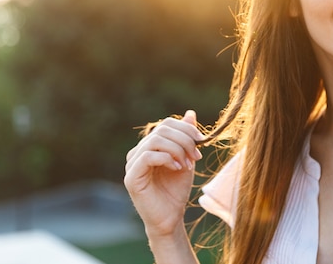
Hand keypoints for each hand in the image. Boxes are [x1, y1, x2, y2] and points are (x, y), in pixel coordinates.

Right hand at [124, 110, 203, 239]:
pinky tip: (177, 169)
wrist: (170, 218)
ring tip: (187, 165)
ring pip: (155, 141)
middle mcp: (138, 152)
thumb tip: (190, 113)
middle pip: (161, 130)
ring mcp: (132, 164)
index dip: (185, 129)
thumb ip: (186, 137)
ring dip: (177, 150)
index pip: (166, 124)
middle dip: (184, 140)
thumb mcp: (186, 159)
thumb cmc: (176, 190)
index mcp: (150, 146)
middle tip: (196, 156)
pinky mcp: (131, 177)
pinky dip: (166, 159)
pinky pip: (148, 156)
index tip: (201, 141)